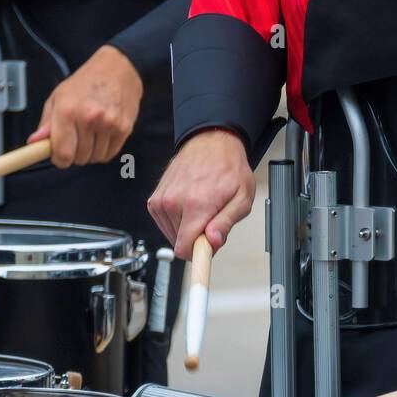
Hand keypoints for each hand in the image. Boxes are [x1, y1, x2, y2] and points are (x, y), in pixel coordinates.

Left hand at [28, 45, 142, 167]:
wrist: (117, 69)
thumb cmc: (84, 83)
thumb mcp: (58, 97)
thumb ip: (46, 123)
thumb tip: (34, 143)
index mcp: (68, 110)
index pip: (62, 154)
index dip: (59, 159)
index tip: (60, 155)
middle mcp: (89, 117)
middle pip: (79, 158)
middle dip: (75, 153)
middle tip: (77, 137)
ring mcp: (108, 123)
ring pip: (95, 158)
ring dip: (91, 152)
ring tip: (91, 133)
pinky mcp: (124, 128)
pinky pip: (109, 155)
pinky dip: (104, 150)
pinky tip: (102, 134)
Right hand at [147, 129, 255, 258]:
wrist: (211, 143)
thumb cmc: (228, 168)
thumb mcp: (242, 198)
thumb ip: (226, 223)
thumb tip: (212, 242)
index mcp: (196, 204)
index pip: (184, 249)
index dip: (198, 254)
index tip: (205, 253)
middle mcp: (174, 202)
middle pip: (180, 244)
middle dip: (196, 238)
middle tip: (210, 219)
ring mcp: (162, 201)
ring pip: (172, 235)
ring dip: (187, 229)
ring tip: (200, 208)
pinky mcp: (155, 200)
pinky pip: (164, 224)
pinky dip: (177, 221)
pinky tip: (188, 206)